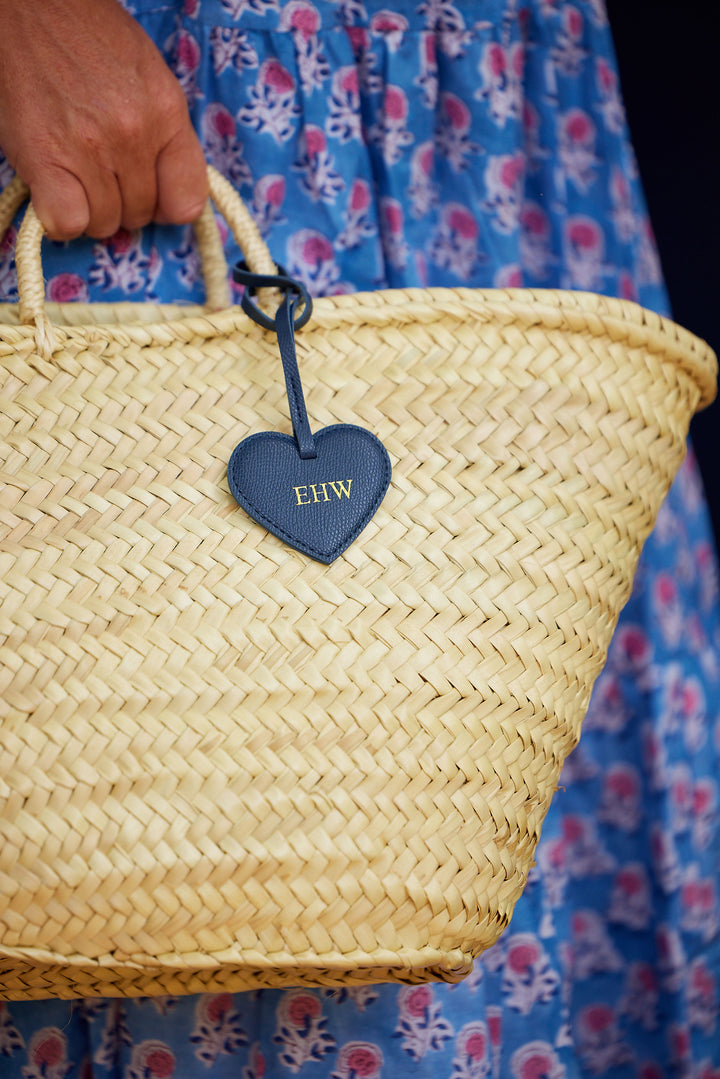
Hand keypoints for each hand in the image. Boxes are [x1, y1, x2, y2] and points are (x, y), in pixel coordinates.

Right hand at [0, 0, 207, 239]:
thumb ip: (165, 133)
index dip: (166, 207)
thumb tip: (168, 197)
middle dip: (121, 203)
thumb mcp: (147, 73)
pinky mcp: (44, 158)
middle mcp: (133, 133)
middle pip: (140, 215)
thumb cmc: (85, 34)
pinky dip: (59, 218)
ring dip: (88, 209)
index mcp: (166, 111)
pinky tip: (53, 190)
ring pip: (103, 224)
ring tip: (73, 171)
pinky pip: (66, 223)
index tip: (149, 196)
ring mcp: (89, 148)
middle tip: (98, 172)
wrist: (26, 3)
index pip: (188, 201)